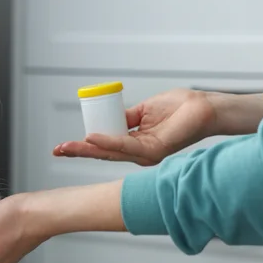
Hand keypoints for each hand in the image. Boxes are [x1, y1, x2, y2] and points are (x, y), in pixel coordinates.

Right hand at [54, 89, 216, 165]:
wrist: (204, 107)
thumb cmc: (180, 107)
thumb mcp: (144, 110)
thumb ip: (126, 118)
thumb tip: (107, 119)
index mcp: (135, 144)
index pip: (104, 147)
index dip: (83, 146)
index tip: (64, 145)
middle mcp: (138, 153)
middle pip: (103, 153)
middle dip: (78, 152)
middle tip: (57, 150)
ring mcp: (145, 154)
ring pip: (110, 153)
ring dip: (87, 150)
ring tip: (67, 146)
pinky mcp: (153, 151)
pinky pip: (125, 146)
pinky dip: (107, 142)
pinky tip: (91, 138)